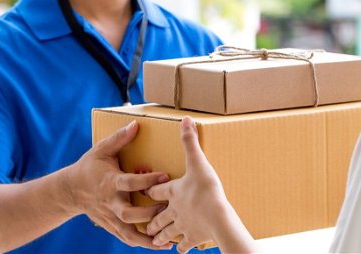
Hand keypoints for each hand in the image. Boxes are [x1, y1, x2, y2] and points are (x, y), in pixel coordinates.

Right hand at [70, 120, 172, 249]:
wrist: (70, 190)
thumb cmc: (89, 167)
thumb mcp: (101, 149)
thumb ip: (119, 138)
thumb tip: (135, 124)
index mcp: (110, 182)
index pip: (130, 182)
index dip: (147, 180)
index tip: (165, 176)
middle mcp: (111, 202)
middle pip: (130, 213)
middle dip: (150, 213)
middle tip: (169, 209)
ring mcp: (111, 217)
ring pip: (129, 232)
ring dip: (148, 237)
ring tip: (168, 239)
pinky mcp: (111, 226)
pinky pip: (127, 238)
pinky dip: (142, 243)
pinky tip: (159, 245)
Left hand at [145, 116, 226, 252]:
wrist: (217, 218)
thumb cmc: (206, 189)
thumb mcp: (198, 162)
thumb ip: (190, 141)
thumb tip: (184, 119)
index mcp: (171, 191)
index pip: (154, 190)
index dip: (148, 189)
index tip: (142, 190)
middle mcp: (172, 210)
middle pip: (157, 215)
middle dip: (152, 218)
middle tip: (146, 221)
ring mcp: (182, 225)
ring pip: (167, 232)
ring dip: (161, 235)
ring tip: (155, 239)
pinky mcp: (193, 237)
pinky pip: (184, 244)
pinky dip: (181, 247)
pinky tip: (179, 249)